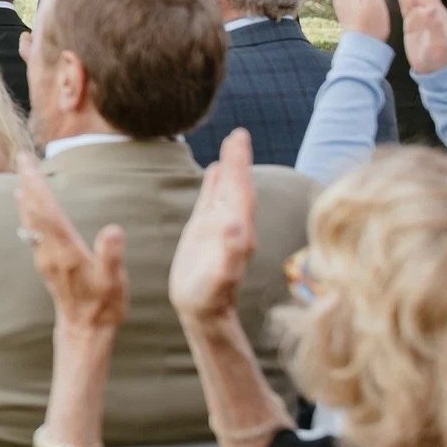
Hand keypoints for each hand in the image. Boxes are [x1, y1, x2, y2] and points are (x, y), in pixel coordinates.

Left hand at [15, 153, 127, 338]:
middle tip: (23, 159)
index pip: (47, 209)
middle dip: (28, 183)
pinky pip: (33, 231)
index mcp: (65, 249)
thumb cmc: (103, 305)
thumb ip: (112, 255)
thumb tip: (113, 229)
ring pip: (30, 221)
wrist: (84, 330)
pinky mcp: (45, 263)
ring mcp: (44, 257)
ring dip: (27, 197)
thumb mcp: (114, 281)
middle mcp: (49, 250)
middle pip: (34, 210)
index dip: (37, 184)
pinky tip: (29, 210)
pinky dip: (30, 214)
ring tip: (23, 178)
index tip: (28, 162)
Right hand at [169, 129, 257, 324]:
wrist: (205, 313)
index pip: (241, 190)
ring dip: (230, 167)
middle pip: (237, 185)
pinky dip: (216, 182)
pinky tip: (216, 170)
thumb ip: (229, 252)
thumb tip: (235, 224)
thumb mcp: (219, 278)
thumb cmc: (210, 299)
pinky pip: (212, 200)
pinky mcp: (206, 232)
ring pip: (227, 190)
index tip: (240, 137)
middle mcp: (232, 224)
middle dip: (238, 160)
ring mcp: (220, 227)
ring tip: (231, 144)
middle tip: (238, 133)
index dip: (240, 164)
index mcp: (237, 230)